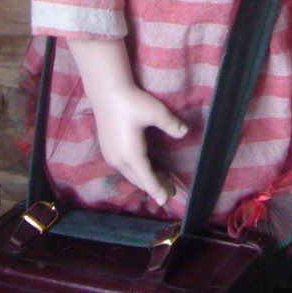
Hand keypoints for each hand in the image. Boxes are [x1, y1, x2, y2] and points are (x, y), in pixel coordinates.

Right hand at [91, 83, 186, 206]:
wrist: (106, 91)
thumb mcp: (155, 112)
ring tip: (162, 180)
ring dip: (146, 178)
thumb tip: (185, 133)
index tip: (166, 201)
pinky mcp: (108, 149)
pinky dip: (137, 171)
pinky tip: (145, 167)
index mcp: (131, 155)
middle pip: (139, 180)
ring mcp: (111, 155)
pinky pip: (125, 168)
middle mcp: (119, 160)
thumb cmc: (131, 101)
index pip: (147, 179)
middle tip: (171, 190)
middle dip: (155, 186)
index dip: (158, 190)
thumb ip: (171, 124)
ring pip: (131, 174)